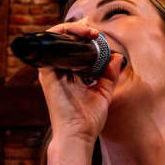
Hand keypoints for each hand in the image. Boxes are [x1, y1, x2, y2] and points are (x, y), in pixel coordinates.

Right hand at [37, 21, 123, 144]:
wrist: (78, 134)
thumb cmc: (88, 120)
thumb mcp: (104, 92)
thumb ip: (109, 74)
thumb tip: (117, 56)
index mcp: (69, 75)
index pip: (73, 49)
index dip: (84, 38)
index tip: (99, 37)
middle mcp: (58, 71)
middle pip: (65, 42)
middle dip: (80, 31)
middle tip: (95, 33)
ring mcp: (51, 71)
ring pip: (57, 39)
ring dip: (74, 30)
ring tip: (91, 33)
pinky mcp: (47, 72)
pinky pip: (51, 44)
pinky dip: (64, 33)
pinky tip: (81, 35)